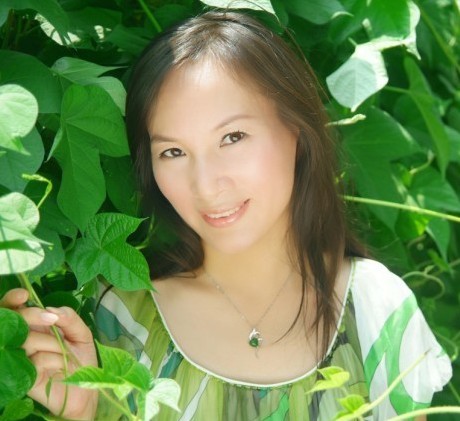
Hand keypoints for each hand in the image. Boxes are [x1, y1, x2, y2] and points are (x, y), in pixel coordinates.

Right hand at [0, 288, 97, 419]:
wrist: (86, 389)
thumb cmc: (82, 359)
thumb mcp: (82, 334)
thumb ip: (69, 318)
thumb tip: (50, 310)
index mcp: (37, 326)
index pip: (16, 309)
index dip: (13, 299)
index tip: (23, 295)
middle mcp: (25, 339)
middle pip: (14, 320)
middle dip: (33, 316)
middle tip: (51, 320)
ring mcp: (22, 357)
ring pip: (27, 339)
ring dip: (52, 342)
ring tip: (66, 352)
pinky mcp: (23, 375)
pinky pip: (35, 359)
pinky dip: (52, 359)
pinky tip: (60, 366)